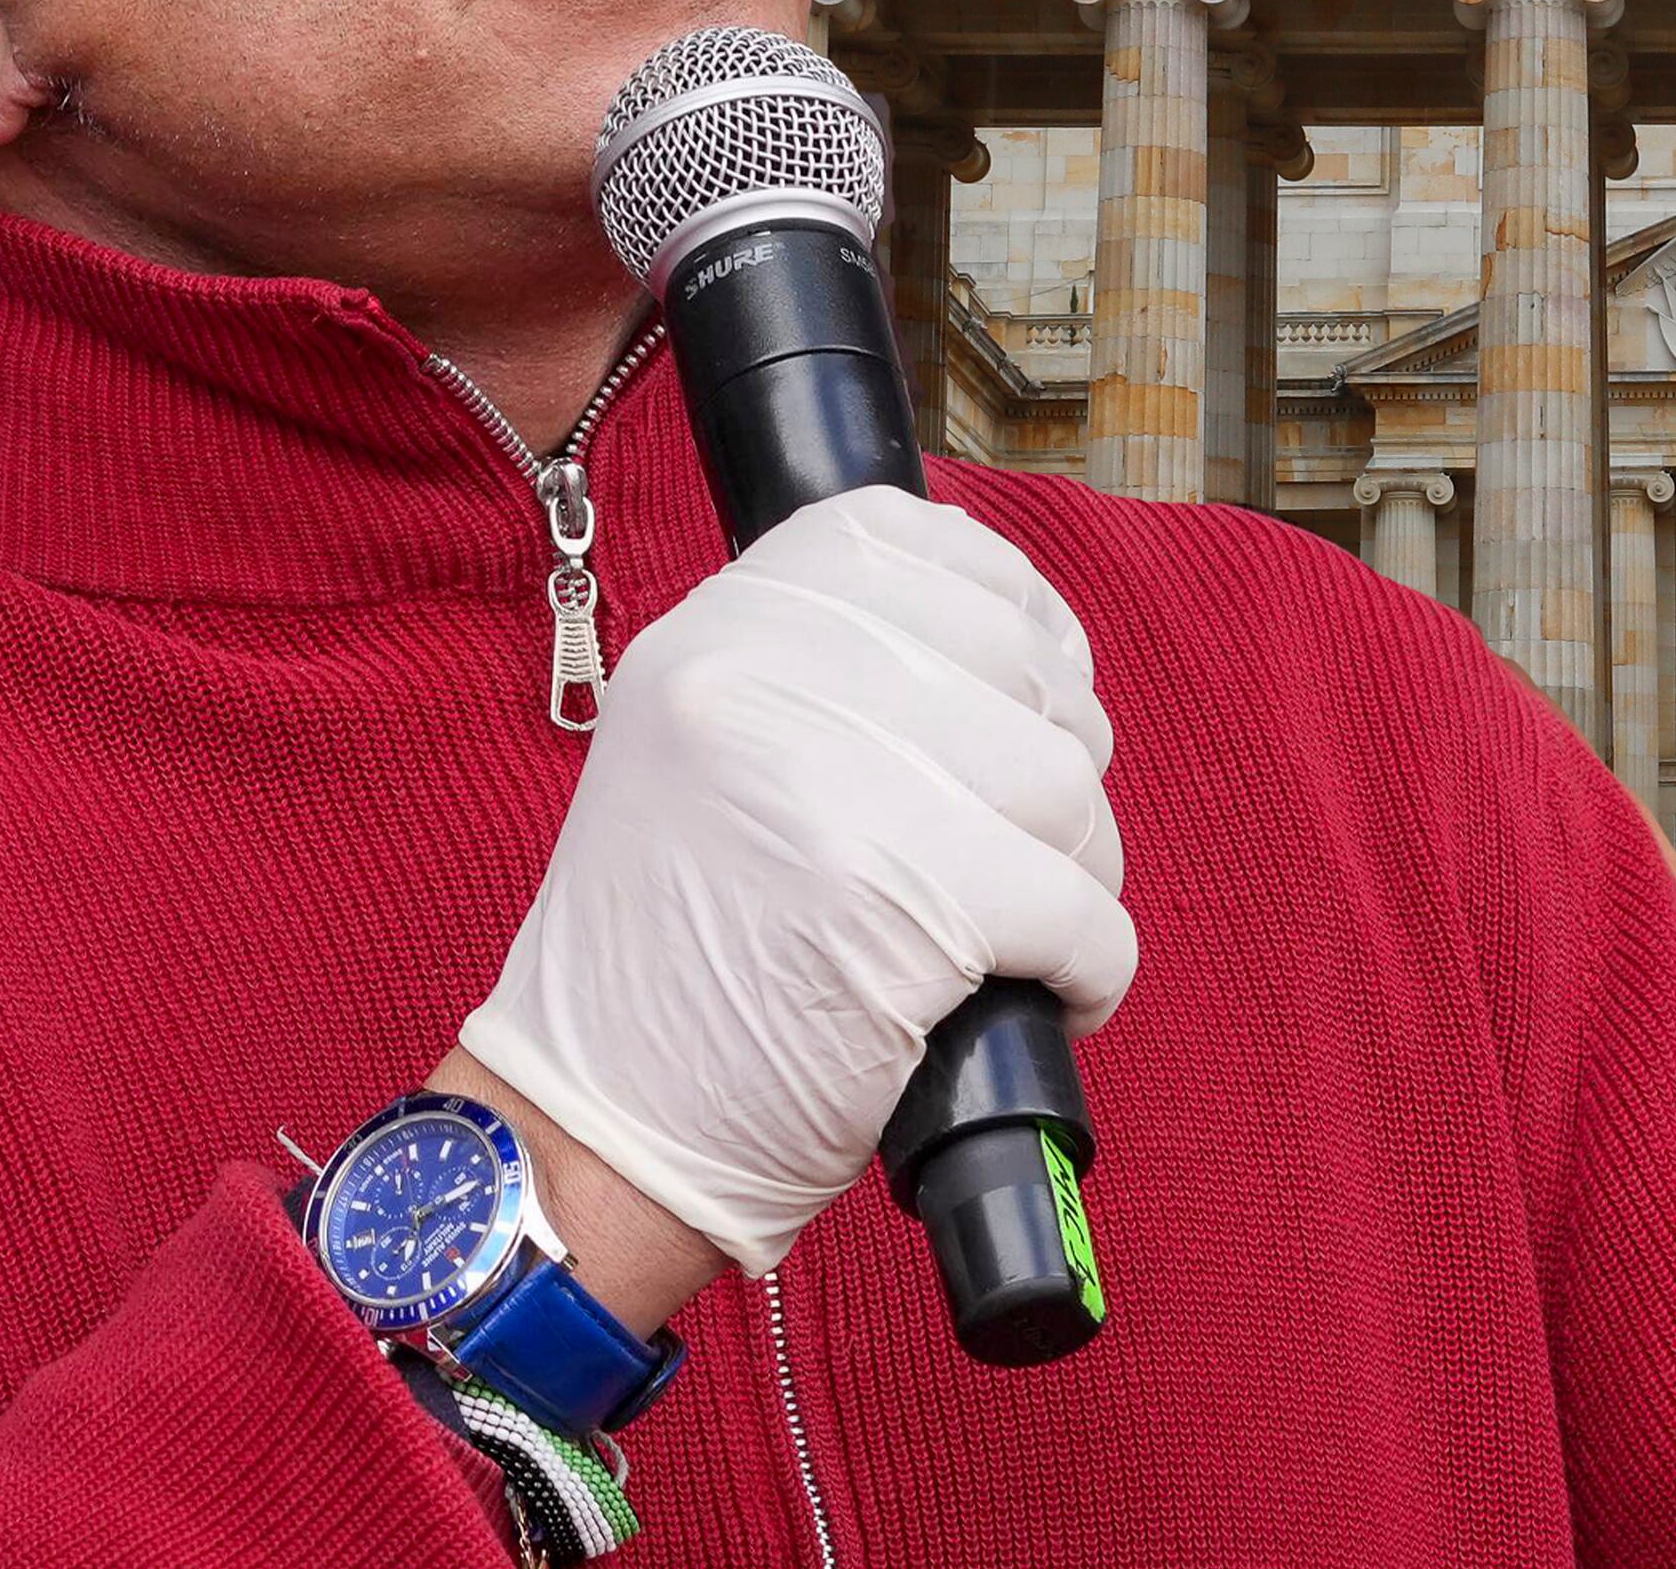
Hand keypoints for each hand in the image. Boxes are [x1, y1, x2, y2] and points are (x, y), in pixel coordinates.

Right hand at [459, 485, 1136, 1278]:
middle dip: (1055, 772)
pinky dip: (1091, 967)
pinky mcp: (896, 901)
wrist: (584, 1135)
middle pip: (1020, 668)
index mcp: (719, 628)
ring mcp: (828, 779)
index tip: (1028, 698)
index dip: (1011, 617)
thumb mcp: (704, 752)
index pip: (922, 542)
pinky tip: (1049, 997)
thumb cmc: (673, 966)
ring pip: (1065, 784)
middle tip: (1021, 856)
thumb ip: (828, 673)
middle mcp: (762, 674)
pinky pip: (1078, 907)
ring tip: (1022, 937)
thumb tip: (1025, 642)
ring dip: (1077, 872)